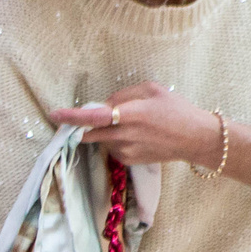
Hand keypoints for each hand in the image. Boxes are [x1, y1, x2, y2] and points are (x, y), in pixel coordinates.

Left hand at [51, 81, 227, 170]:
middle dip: (80, 128)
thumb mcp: (153, 91)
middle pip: (89, 133)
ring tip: (130, 126)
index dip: (72, 117)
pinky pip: (111, 148)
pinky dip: (115, 141)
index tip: (54, 114)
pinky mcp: (128, 161)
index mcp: (132, 114)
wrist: (196, 138)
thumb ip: (124, 95)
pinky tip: (135, 137)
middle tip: (86, 120)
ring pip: (100, 139)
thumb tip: (102, 104)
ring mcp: (125, 150)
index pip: (94, 117)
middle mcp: (125, 134)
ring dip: (104, 132)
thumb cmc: (176, 110)